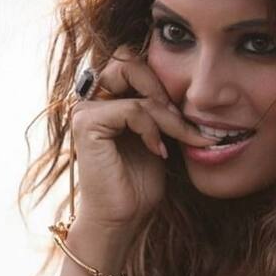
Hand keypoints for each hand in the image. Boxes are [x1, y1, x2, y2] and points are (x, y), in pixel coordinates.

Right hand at [70, 45, 216, 233]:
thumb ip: (163, 108)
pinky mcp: (86, 124)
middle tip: (180, 118)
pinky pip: (132, 109)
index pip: (136, 63)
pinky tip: (158, 151)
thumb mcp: (159, 134)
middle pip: (129, 58)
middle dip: (162, 86)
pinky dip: (152, 128)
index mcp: (107, 97)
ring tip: (179, 137)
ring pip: (136, 84)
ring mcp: (85, 109)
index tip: (185, 117)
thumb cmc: (140, 179)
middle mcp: (91, 98)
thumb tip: (189, 88)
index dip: (163, 82)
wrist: (124, 217)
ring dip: (167, 113)